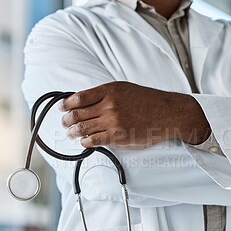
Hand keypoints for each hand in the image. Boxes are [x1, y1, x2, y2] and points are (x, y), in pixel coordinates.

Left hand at [59, 82, 209, 146]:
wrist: (167, 113)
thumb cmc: (148, 101)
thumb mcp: (125, 89)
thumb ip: (106, 94)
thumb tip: (86, 100)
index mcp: (110, 90)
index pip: (79, 97)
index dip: (67, 104)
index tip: (62, 108)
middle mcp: (109, 105)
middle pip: (78, 114)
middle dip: (67, 120)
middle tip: (64, 123)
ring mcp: (113, 121)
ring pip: (83, 128)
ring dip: (73, 132)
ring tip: (70, 134)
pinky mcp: (118, 136)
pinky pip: (94, 140)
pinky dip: (86, 142)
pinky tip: (84, 142)